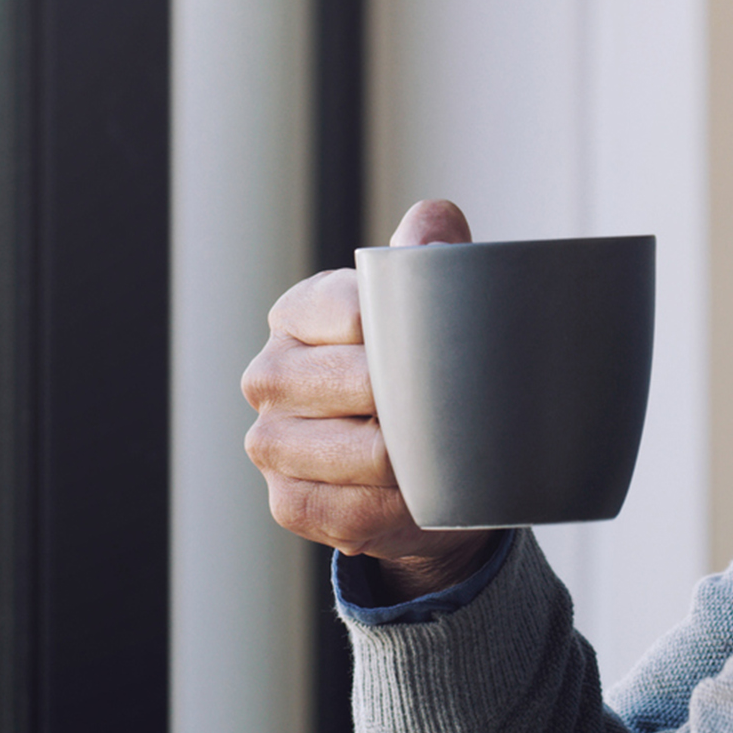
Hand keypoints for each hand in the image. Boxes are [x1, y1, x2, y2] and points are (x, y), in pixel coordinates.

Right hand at [241, 199, 498, 599]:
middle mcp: (270, 374)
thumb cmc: (422, 374)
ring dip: (415, 461)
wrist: (421, 469)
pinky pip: (349, 510)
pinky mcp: (287, 501)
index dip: (411, 335)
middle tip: (462, 409)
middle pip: (359, 384)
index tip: (450, 349)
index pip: (358, 312)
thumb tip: (436, 222)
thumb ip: (431, 258)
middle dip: (419, 401)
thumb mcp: (428, 312)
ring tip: (447, 455)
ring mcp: (270, 442)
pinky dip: (396, 511)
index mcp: (299, 312)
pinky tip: (418, 496)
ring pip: (359, 452)